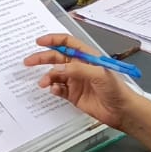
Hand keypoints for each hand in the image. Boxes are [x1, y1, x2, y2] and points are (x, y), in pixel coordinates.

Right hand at [24, 33, 139, 130]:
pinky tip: (55, 91)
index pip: (67, 43)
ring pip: (55, 74)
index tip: (39, 42)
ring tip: (44, 83)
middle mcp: (78, 67)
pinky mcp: (73, 95)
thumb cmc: (116, 89)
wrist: (122, 111)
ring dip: (47, 77)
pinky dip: (53, 89)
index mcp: (86, 56)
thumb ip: (77, 70)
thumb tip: (57, 69)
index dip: (53, 40)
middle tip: (28, 62)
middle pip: (56, 58)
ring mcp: (75, 81)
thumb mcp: (99, 74)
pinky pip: (58, 89)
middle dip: (41, 58)